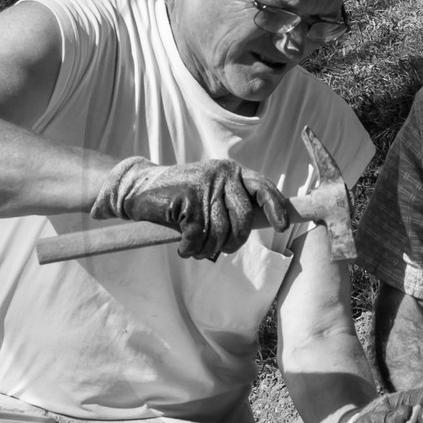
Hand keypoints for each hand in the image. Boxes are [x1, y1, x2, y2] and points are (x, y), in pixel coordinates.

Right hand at [91, 156, 293, 260]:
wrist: (140, 188)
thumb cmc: (180, 195)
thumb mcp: (211, 191)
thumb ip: (233, 202)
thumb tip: (257, 225)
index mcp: (232, 171)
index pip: (263, 187)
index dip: (275, 208)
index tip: (282, 227)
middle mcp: (222, 175)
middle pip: (242, 219)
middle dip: (233, 242)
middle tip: (220, 250)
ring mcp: (204, 186)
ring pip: (220, 232)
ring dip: (208, 249)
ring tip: (197, 251)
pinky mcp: (187, 200)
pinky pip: (197, 236)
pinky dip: (190, 248)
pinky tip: (183, 248)